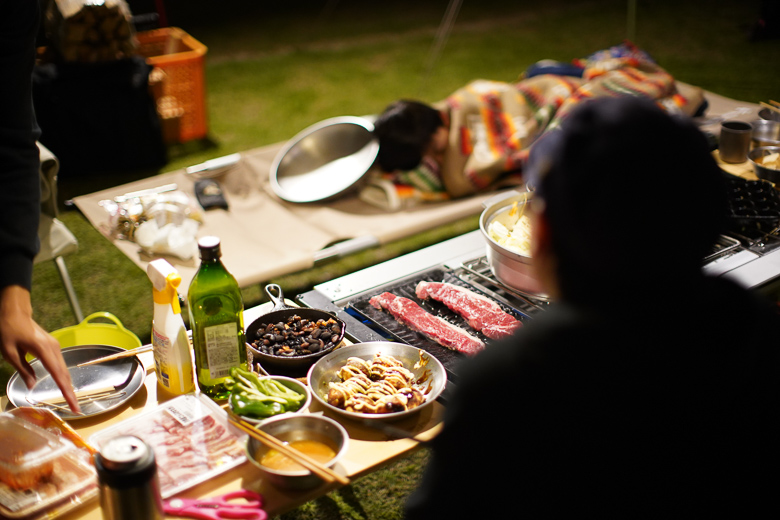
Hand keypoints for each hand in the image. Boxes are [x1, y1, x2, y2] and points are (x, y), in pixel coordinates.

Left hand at [0, 286, 80, 412]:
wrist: (15, 313)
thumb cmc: (9, 331)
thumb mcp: (10, 353)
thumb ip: (23, 370)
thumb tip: (32, 386)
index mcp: (44, 350)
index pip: (58, 375)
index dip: (66, 391)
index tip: (74, 405)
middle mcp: (54, 349)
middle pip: (64, 374)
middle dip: (70, 392)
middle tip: (76, 408)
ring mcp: (56, 347)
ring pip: (64, 370)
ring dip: (67, 385)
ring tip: (71, 400)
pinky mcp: (53, 347)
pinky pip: (60, 365)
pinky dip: (62, 377)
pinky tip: (63, 386)